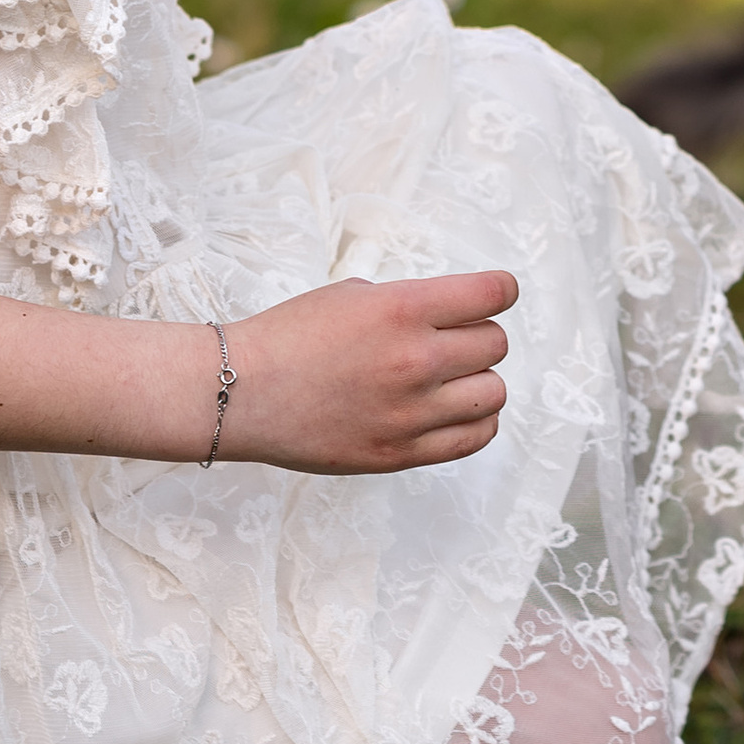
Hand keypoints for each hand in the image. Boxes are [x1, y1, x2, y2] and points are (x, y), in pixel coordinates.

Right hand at [221, 267, 518, 473]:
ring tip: (453, 378)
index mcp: (403, 309)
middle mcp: (415, 360)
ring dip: (479, 380)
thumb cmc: (290, 336)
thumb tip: (452, 315)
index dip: (501, 290)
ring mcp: (411, 412)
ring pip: (494, 392)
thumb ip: (410, 304)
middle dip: (479, 336)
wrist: (242, 392)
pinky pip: (474, 438)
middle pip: (495, 344)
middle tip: (454, 339)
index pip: (492, 295)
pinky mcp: (400, 453)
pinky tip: (458, 410)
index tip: (498, 293)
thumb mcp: (354, 294)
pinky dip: (478, 421)